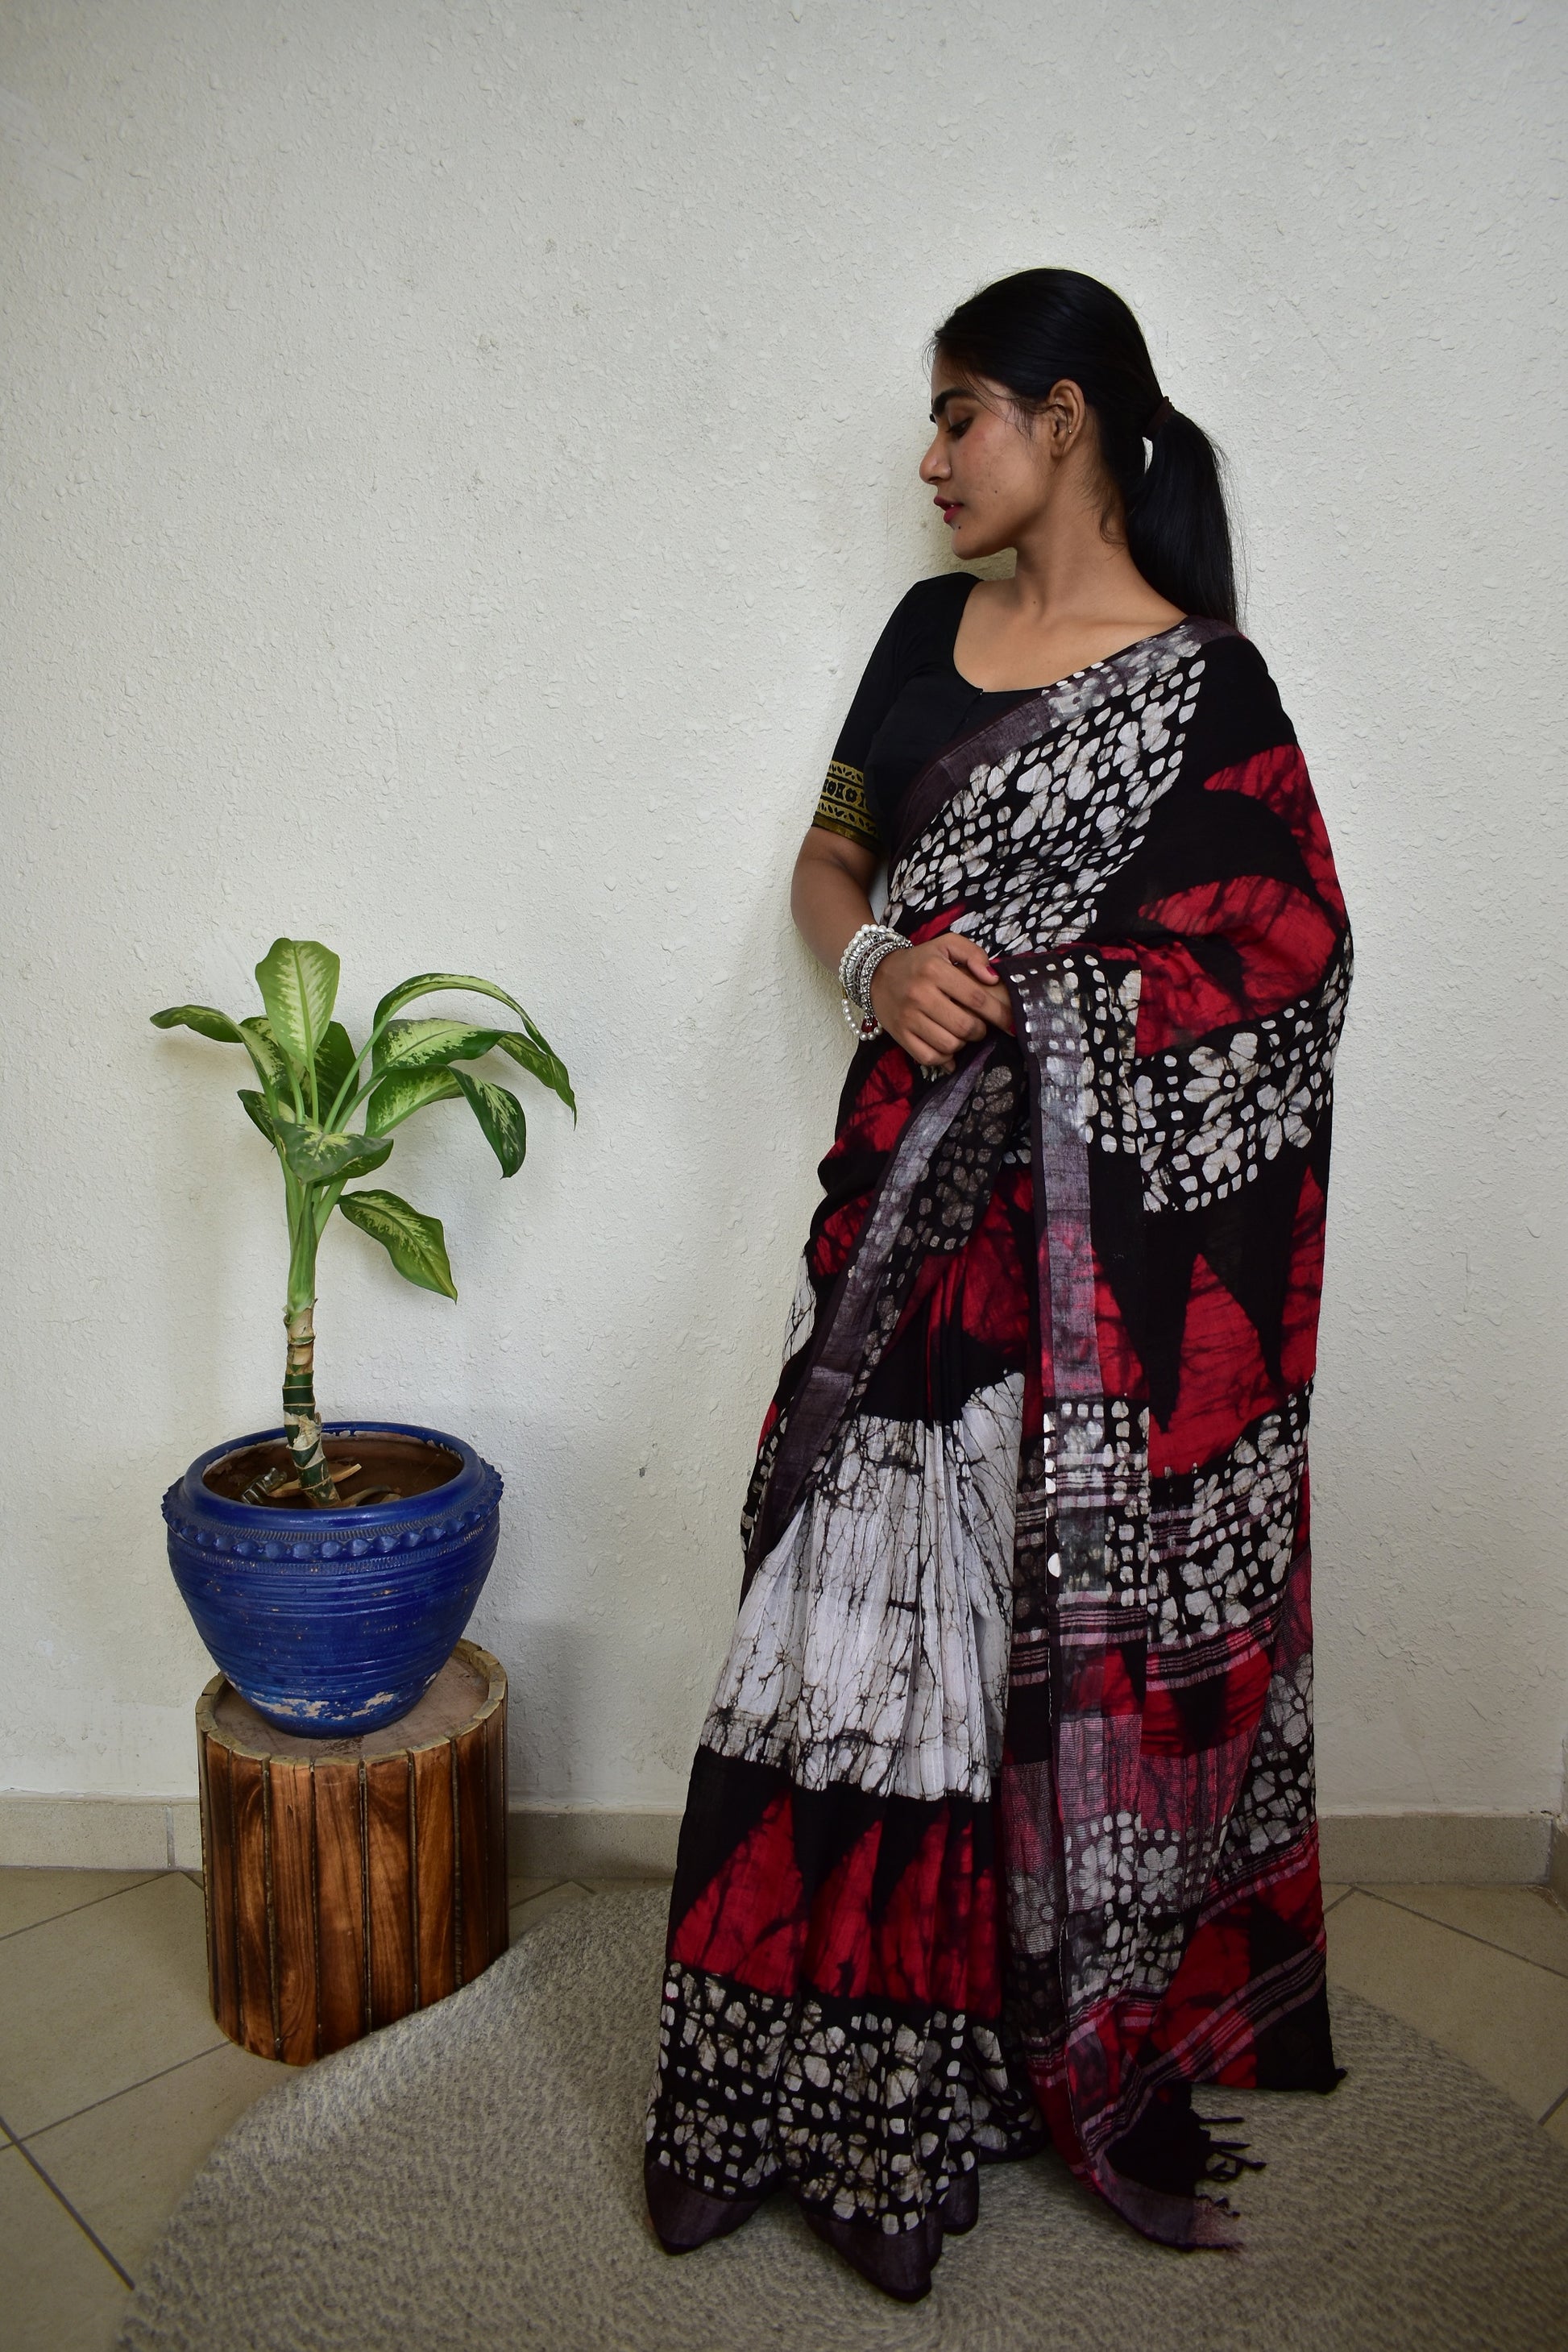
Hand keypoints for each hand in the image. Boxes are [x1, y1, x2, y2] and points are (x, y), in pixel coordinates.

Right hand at [869, 933, 1013, 1068]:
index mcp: (935, 970)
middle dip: (980, 1031)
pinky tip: (948, 1050)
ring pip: (949, 1045)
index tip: (1010, 1020)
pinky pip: (929, 1057)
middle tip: (980, 1026)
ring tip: (962, 1034)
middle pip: (965, 1026)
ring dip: (963, 1044)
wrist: (878, 974)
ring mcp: (908, 1017)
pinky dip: (944, 1059)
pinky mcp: (900, 1035)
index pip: (976, 998)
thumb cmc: (920, 961)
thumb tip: (993, 979)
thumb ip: (974, 954)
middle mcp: (920, 994)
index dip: (998, 1013)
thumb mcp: (946, 945)